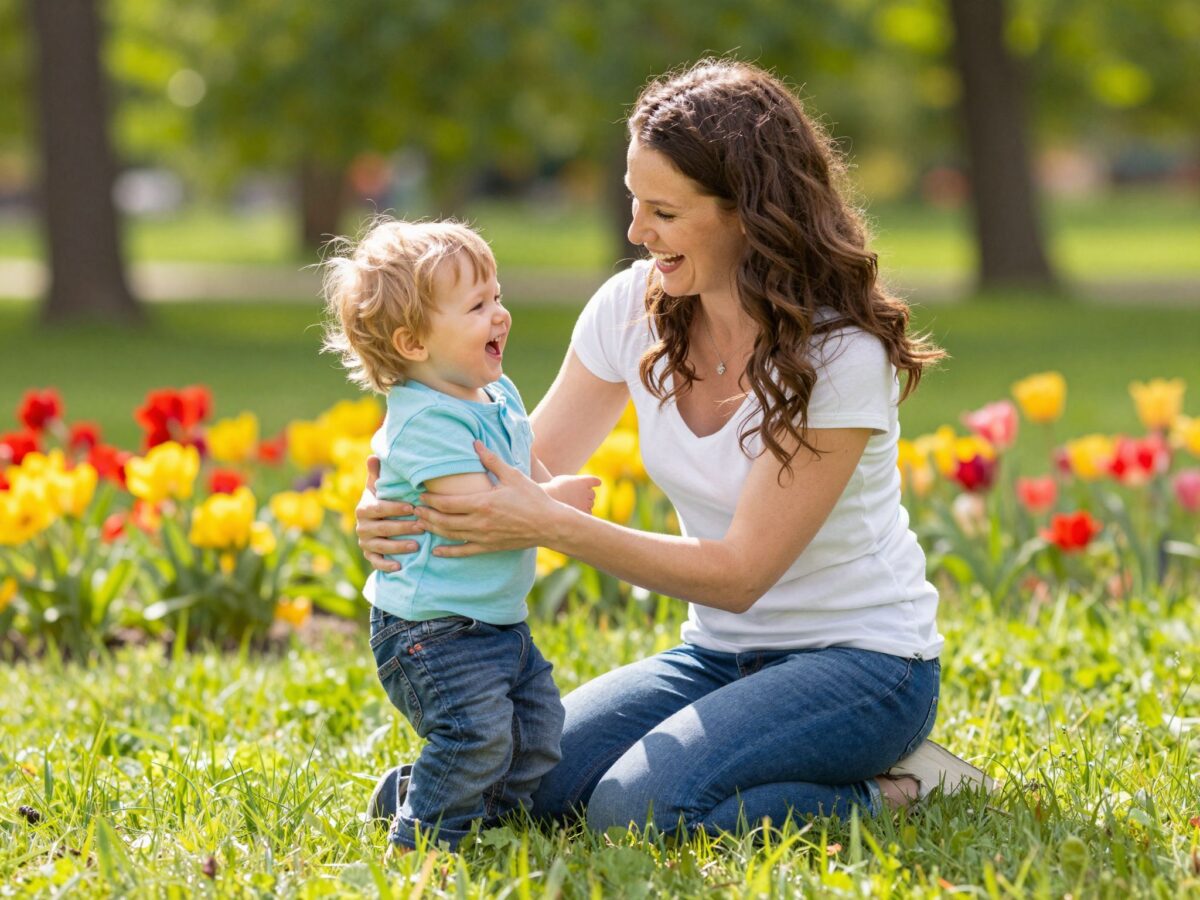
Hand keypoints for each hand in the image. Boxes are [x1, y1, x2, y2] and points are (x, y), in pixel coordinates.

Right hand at [355, 456, 423, 572]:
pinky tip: (399, 567)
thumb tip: (373, 455)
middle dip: (403, 527)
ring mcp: (365, 542)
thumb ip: (377, 474)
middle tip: (422, 527)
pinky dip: (386, 566)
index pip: (379, 508)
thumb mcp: (378, 488)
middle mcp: (361, 526)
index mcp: (364, 508)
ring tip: (416, 545)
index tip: (412, 507)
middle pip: (383, 528)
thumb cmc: (382, 501)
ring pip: (381, 546)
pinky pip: (376, 563)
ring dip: (398, 547)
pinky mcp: (369, 556)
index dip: (395, 508)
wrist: (375, 523)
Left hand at [416, 441, 567, 557]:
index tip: (420, 494)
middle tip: (414, 509)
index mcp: (483, 503)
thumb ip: (491, 460)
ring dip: (432, 529)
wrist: (550, 524)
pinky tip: (436, 551)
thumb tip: (475, 443)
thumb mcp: (512, 475)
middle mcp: (479, 522)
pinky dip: (448, 552)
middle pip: (443, 520)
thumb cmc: (532, 498)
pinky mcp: (489, 547)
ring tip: (420, 523)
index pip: (448, 503)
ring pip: (450, 535)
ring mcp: (483, 536)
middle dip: (426, 515)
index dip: (430, 500)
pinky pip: (464, 552)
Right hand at [543, 474, 602, 513]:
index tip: (598, 483)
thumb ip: (571, 483)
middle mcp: (587, 491)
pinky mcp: (584, 512)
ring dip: (586, 504)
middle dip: (587, 496)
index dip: (595, 482)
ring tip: (575, 505)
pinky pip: (588, 512)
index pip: (594, 481)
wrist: (551, 498)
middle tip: (578, 498)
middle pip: (592, 494)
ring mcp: (586, 502)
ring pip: (591, 504)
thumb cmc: (553, 488)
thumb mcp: (562, 480)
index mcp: (583, 481)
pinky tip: (577, 512)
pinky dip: (584, 512)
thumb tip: (574, 489)